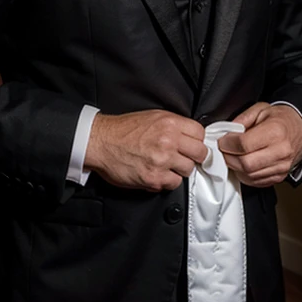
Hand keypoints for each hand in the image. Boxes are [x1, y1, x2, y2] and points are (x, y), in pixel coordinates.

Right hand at [84, 110, 207, 191]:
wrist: (102, 142)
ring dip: (179, 169)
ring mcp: (162, 160)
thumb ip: (173, 125)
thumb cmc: (123, 129)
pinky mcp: (154, 178)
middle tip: (184, 157)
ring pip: (188, 170)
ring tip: (167, 165)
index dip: (197, 140)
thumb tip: (189, 135)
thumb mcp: (152, 117)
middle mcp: (168, 141)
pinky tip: (158, 173)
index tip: (193, 145)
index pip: (199, 133)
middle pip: (200, 153)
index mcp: (169, 123)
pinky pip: (174, 184)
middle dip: (194, 156)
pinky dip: (167, 181)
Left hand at [218, 103, 301, 186]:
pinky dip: (245, 175)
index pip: (244, 144)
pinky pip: (256, 181)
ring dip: (235, 167)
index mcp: (275, 131)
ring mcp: (281, 166)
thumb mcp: (260, 109)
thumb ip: (242, 119)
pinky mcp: (280, 176)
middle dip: (229, 157)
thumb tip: (227, 131)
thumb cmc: (281, 119)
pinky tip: (243, 164)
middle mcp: (281, 151)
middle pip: (245, 163)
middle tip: (224, 150)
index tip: (222, 140)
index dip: (228, 144)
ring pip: (249, 175)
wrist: (301, 128)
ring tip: (233, 156)